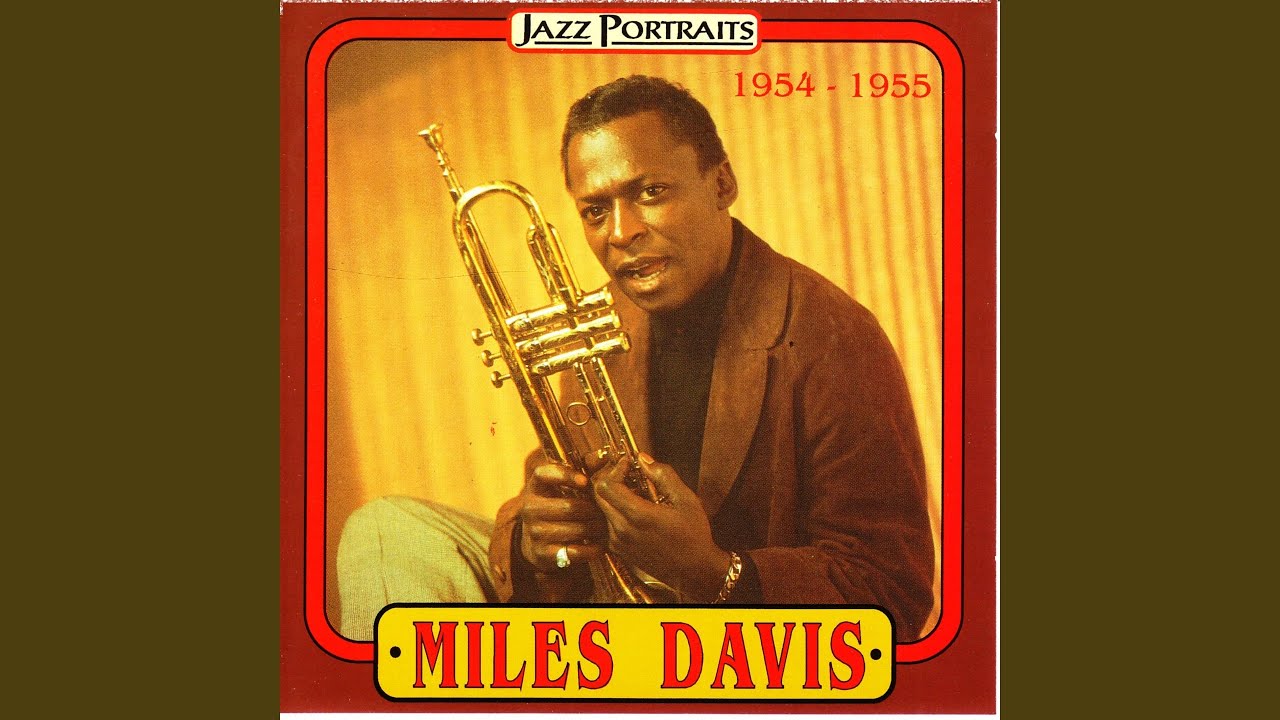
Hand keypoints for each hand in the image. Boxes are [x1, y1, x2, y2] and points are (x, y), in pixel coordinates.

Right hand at [518, 459, 607, 572]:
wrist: (534, 541)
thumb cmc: (556, 506)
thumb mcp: (563, 487)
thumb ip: (584, 469)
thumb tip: (604, 455)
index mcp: (535, 487)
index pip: (544, 474)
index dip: (565, 475)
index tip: (585, 481)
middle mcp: (530, 508)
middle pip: (569, 507)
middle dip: (593, 510)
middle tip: (606, 511)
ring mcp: (535, 532)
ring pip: (575, 529)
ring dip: (595, 528)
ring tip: (605, 526)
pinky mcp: (542, 553)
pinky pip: (574, 551)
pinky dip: (591, 549)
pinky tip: (600, 545)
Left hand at [592, 453, 731, 601]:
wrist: (693, 572)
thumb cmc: (693, 535)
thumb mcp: (685, 500)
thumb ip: (664, 475)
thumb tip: (643, 459)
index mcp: (638, 516)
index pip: (606, 485)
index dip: (615, 469)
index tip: (628, 463)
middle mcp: (622, 530)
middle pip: (598, 495)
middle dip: (610, 478)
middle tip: (627, 473)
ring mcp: (618, 542)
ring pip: (601, 509)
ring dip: (612, 495)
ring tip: (633, 490)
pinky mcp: (618, 550)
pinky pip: (606, 523)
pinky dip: (614, 510)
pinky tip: (634, 508)